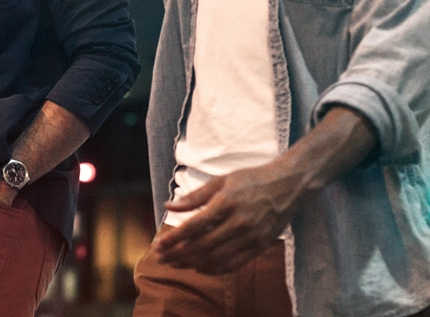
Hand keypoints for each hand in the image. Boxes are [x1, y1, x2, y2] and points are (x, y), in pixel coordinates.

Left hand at [154, 162, 303, 273]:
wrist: (289, 185)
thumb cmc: (251, 179)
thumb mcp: (221, 180)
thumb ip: (195, 196)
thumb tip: (168, 206)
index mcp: (226, 202)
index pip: (193, 226)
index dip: (174, 238)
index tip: (158, 245)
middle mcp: (239, 222)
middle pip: (202, 246)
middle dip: (178, 254)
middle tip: (161, 258)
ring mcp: (252, 236)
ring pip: (216, 258)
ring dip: (192, 263)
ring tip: (176, 263)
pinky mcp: (261, 246)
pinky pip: (234, 264)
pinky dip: (214, 268)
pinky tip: (200, 267)